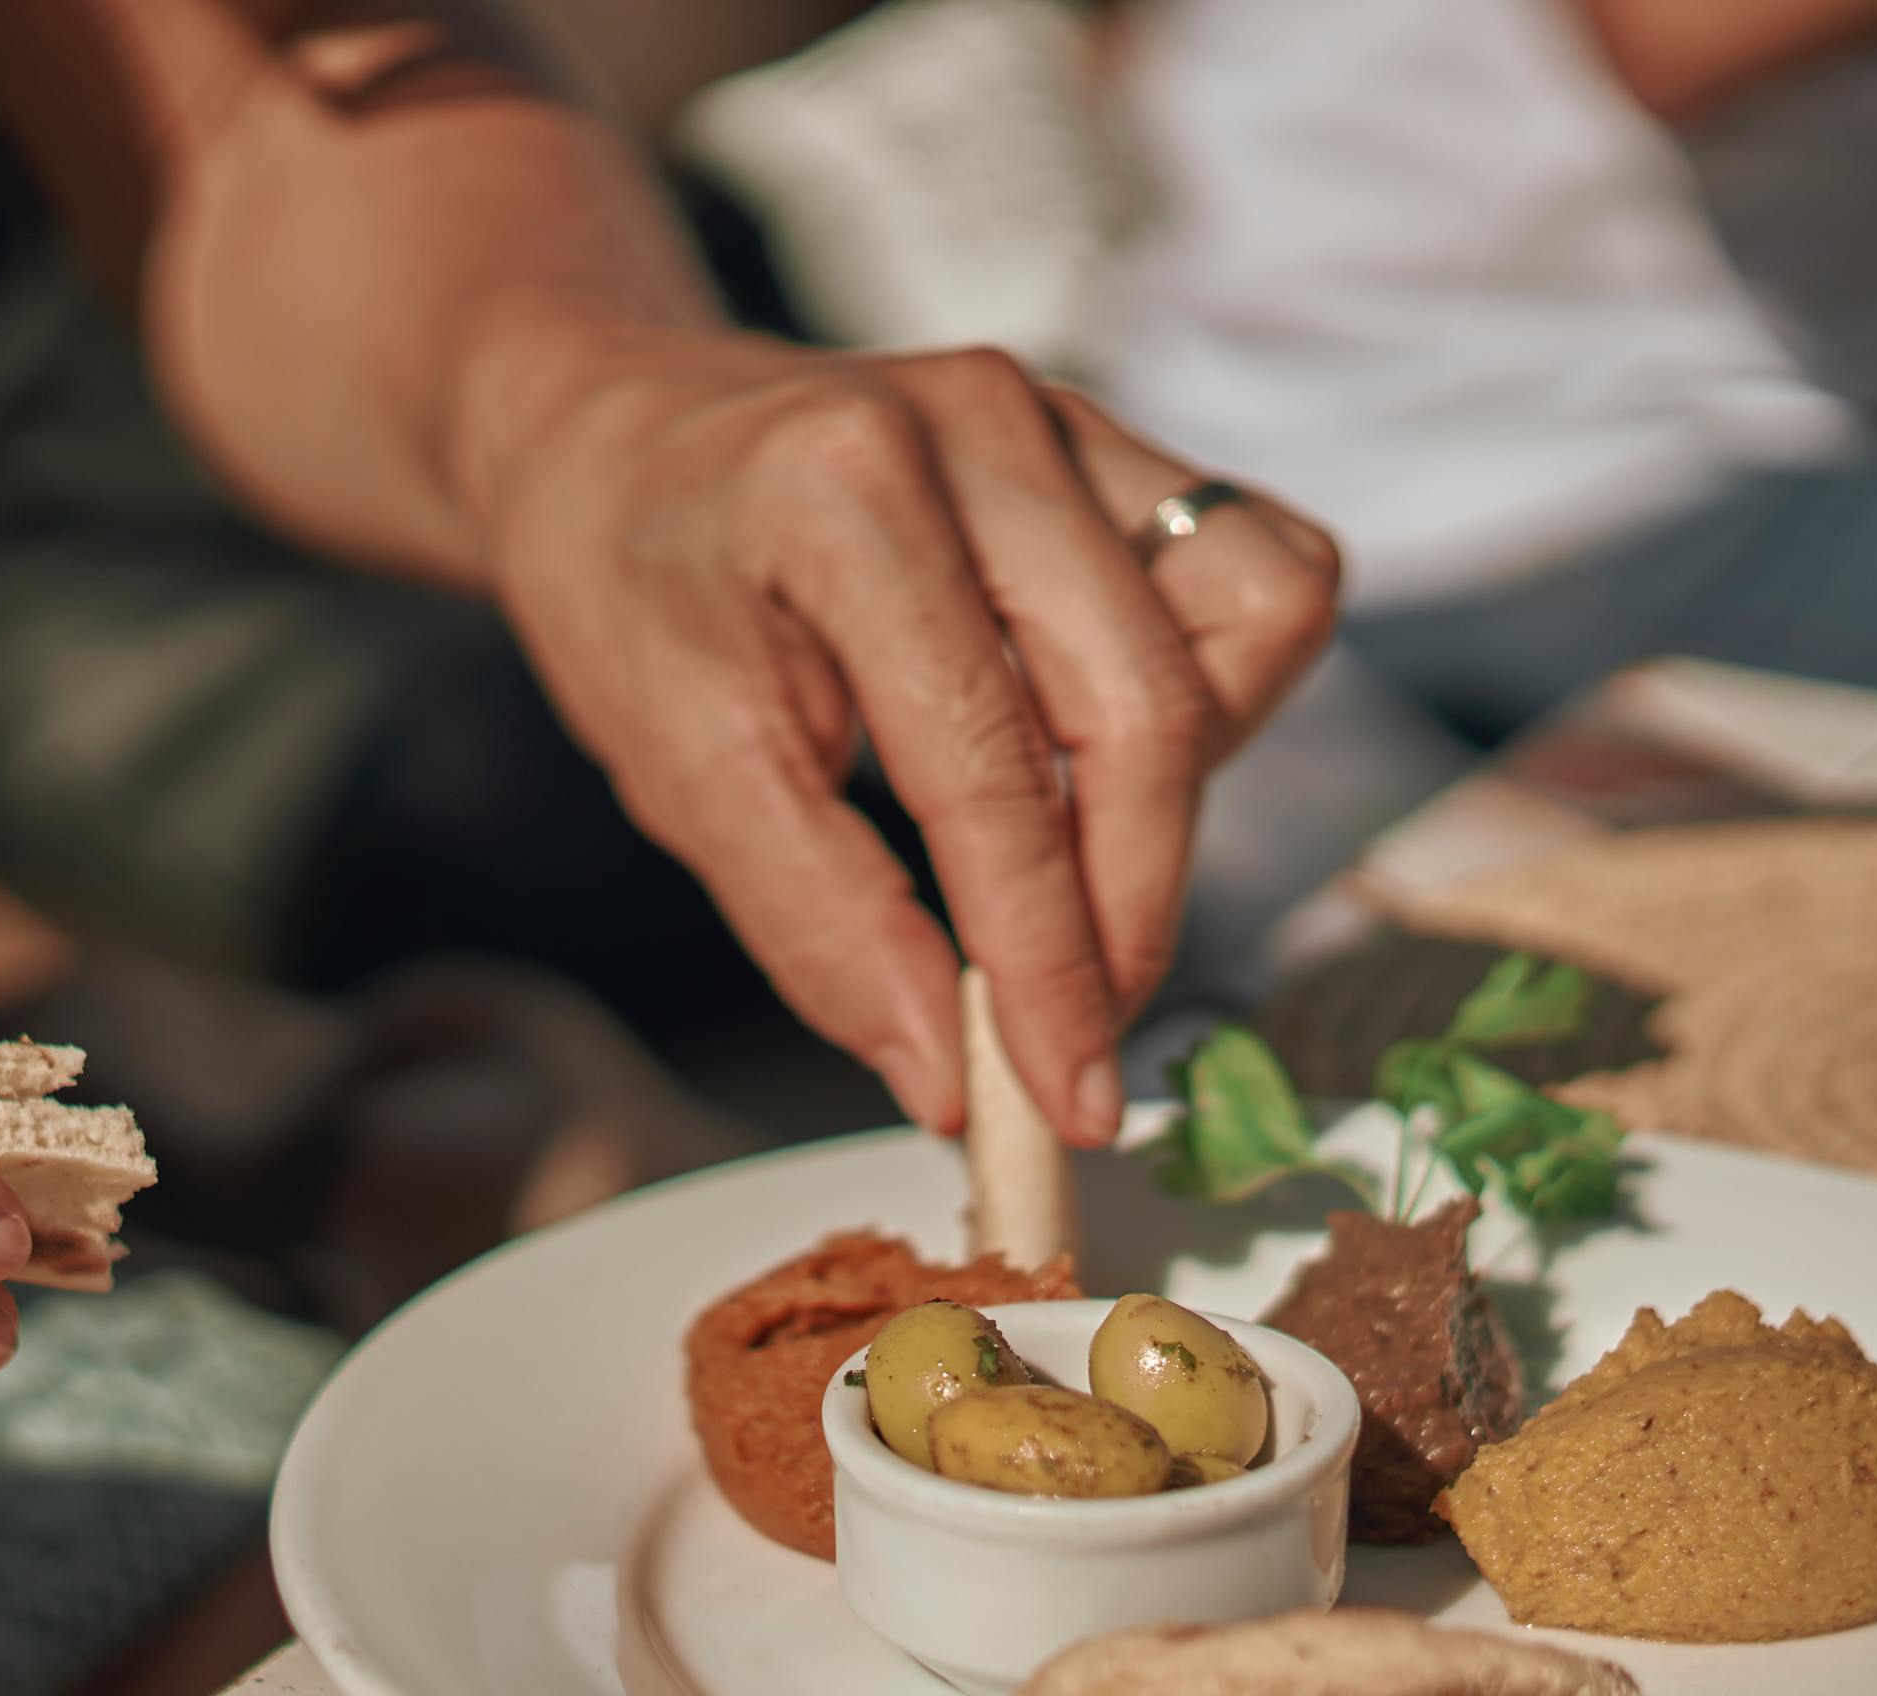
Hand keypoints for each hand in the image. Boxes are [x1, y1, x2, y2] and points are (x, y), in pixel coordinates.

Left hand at [460, 324, 1339, 1147]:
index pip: (995, 768)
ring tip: (1063, 849)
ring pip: (1252, 624)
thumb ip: (823, 929)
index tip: (1065, 1094)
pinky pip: (1258, 576)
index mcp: (847, 493)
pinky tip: (1095, 749)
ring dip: (1184, 786)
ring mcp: (1066, 420)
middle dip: (1128, 909)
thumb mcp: (680, 774)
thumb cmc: (632, 585)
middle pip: (1153, 707)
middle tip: (1072, 1035)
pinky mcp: (1114, 442)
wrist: (618, 434)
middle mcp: (983, 428)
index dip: (1046, 957)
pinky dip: (1212, 696)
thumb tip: (953, 1078)